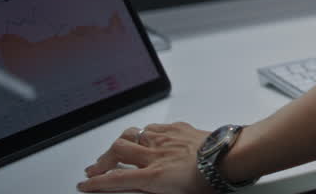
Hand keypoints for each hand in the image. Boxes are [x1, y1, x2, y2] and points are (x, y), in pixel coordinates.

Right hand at [78, 122, 215, 193]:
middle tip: (95, 168)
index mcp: (153, 176)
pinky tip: (144, 136)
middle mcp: (155, 155)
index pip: (115, 180)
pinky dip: (144, 133)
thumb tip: (140, 188)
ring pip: (133, 135)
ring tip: (115, 149)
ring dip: (120, 143)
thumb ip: (153, 191)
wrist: (229, 157)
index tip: (85, 184)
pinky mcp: (178, 129)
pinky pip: (153, 127)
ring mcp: (165, 139)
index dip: (96, 183)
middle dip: (101, 161)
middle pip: (117, 152)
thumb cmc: (209, 180)